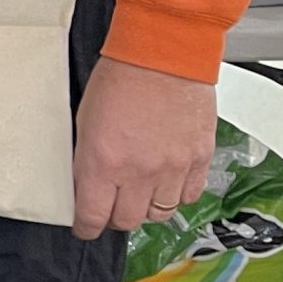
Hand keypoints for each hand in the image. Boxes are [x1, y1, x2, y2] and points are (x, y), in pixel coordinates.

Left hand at [72, 58, 215, 240]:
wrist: (164, 53)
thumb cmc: (121, 76)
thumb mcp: (85, 118)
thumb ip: (87, 156)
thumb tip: (84, 183)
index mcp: (103, 161)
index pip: (92, 216)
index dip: (86, 227)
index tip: (84, 228)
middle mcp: (139, 171)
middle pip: (126, 221)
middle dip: (114, 218)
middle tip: (110, 206)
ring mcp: (172, 168)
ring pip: (159, 214)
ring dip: (145, 208)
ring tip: (138, 192)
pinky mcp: (199, 159)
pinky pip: (188, 196)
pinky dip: (176, 195)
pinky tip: (166, 181)